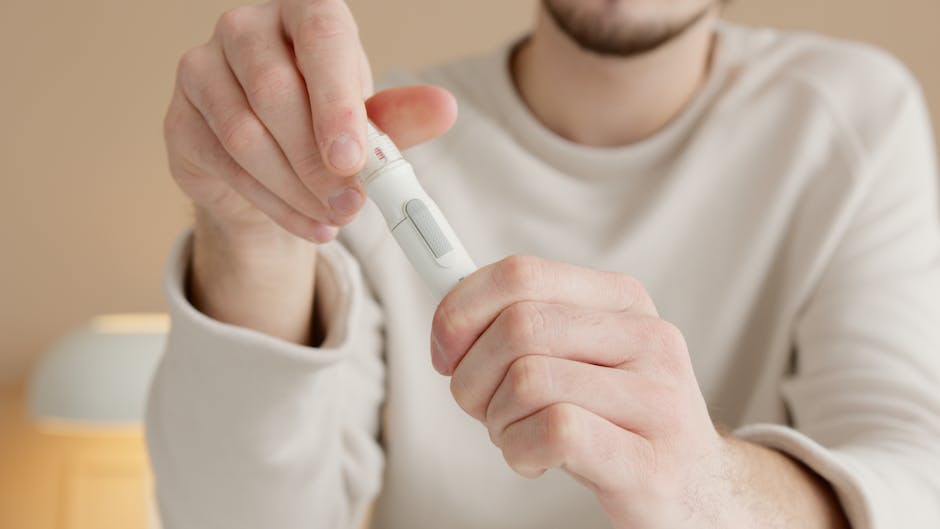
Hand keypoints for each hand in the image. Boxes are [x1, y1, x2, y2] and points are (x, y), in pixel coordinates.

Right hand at [164, 0, 456, 245]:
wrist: (269, 164)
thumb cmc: (323, 126)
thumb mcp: (368, 122)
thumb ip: (400, 118)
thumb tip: (443, 109)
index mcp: (302, 12)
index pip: (319, 37)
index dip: (337, 101)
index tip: (354, 159)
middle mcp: (244, 29)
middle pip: (276, 92)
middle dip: (318, 162)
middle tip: (353, 204)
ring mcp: (201, 70)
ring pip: (245, 136)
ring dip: (297, 190)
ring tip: (336, 217)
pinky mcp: (178, 120)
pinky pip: (224, 167)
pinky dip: (274, 206)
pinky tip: (309, 224)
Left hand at [430, 255, 741, 527]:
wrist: (698, 490)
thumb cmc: (616, 420)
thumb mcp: (577, 358)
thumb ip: (522, 325)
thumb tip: (449, 314)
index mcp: (622, 300)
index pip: (520, 273)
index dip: (461, 309)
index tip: (444, 350)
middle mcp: (648, 337)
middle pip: (517, 326)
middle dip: (473, 376)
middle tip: (483, 407)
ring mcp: (656, 399)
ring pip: (528, 379)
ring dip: (499, 420)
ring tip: (519, 435)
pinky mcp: (650, 462)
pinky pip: (555, 431)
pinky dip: (521, 450)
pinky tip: (536, 460)